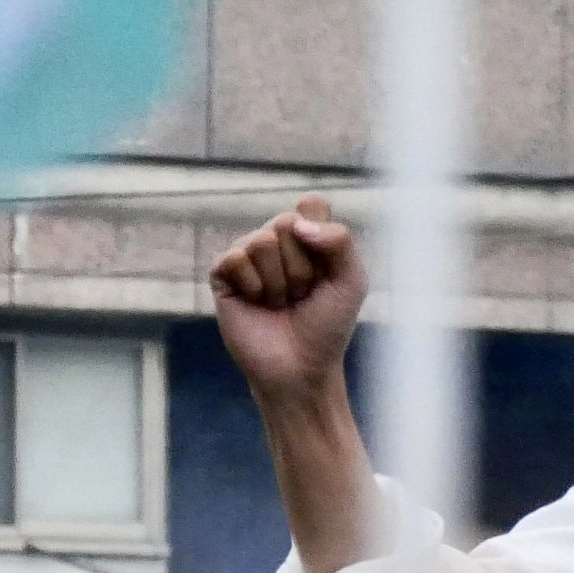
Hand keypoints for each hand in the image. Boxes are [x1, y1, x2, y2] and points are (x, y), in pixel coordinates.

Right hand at [209, 193, 365, 406]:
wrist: (301, 367)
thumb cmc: (328, 326)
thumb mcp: (351, 282)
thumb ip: (340, 241)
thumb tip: (297, 223)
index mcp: (308, 235)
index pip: (312, 205)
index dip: (321, 237)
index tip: (327, 271)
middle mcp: (276, 239)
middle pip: (287, 222)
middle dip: (303, 266)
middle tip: (302, 294)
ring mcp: (248, 255)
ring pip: (261, 240)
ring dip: (279, 280)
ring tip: (280, 302)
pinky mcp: (223, 274)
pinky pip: (235, 258)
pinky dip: (254, 286)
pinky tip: (257, 303)